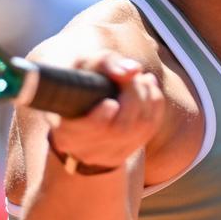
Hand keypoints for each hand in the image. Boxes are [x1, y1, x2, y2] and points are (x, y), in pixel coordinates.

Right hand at [44, 51, 164, 169]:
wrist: (82, 106)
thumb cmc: (80, 82)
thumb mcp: (83, 66)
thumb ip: (105, 64)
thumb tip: (133, 71)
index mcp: (67, 133)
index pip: (89, 131)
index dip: (102, 118)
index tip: (110, 103)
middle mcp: (86, 151)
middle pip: (120, 129)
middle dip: (132, 96)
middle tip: (131, 75)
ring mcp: (108, 155)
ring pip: (139, 129)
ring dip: (146, 98)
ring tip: (141, 78)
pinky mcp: (127, 151)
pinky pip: (150, 129)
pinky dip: (154, 104)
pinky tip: (149, 86)